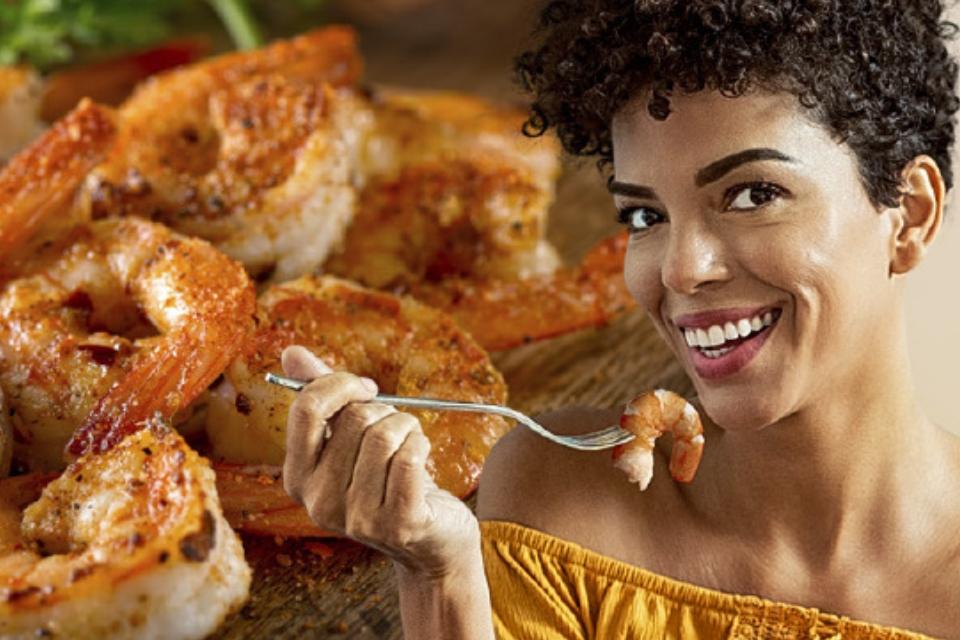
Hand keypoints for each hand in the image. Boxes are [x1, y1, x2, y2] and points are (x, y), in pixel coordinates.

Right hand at [281, 345, 480, 578]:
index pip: (307, 409)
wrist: (431, 540)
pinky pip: (410, 457)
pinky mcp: (399, 524)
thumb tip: (291, 353)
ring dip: (407, 427)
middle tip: (395, 429)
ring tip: (410, 444)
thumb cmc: (388, 480)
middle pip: (354, 419)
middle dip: (384, 411)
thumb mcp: (351, 439)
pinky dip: (421, 444)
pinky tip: (422, 458)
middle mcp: (319, 502)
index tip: (366, 390)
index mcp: (298, 477)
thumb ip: (322, 397)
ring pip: (385, 435)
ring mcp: (358, 518)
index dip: (341, 384)